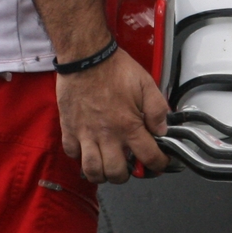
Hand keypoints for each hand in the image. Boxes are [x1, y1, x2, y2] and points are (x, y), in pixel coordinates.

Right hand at [57, 48, 169, 183]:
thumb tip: (162, 130)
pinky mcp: (69, 129)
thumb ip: (158, 109)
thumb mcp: (146, 84)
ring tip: (107, 166)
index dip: (158, 165)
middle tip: (128, 167)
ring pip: (92, 171)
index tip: (159, 164)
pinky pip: (72, 154)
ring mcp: (85, 134)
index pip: (148, 157)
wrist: (86, 57)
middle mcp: (107, 135)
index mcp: (129, 126)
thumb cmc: (114, 68)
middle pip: (116, 173)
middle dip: (125, 175)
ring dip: (102, 174)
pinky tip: (88, 151)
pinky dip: (80, 157)